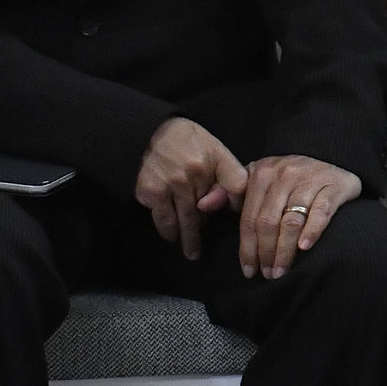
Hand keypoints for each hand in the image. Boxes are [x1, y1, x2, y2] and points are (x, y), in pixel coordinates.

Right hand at [134, 117, 245, 258]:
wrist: (147, 133)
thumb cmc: (186, 143)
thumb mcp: (214, 149)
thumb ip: (227, 174)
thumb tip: (232, 206)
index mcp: (216, 157)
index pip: (238, 186)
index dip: (239, 203)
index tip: (238, 217)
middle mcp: (197, 171)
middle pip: (209, 210)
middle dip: (208, 226)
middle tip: (209, 245)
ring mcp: (174, 184)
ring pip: (188, 221)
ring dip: (190, 239)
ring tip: (192, 252)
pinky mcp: (153, 192)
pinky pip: (165, 221)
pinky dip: (169, 232)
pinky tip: (172, 238)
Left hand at [234, 155, 361, 279]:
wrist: (334, 166)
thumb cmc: (291, 181)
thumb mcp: (259, 181)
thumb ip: (230, 194)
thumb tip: (202, 205)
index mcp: (261, 172)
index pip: (249, 217)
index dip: (247, 247)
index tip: (248, 270)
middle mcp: (284, 172)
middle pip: (268, 222)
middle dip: (265, 253)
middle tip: (267, 275)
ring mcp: (310, 178)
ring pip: (291, 221)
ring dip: (284, 251)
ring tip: (281, 271)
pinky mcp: (333, 186)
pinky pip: (320, 213)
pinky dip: (311, 232)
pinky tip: (304, 248)